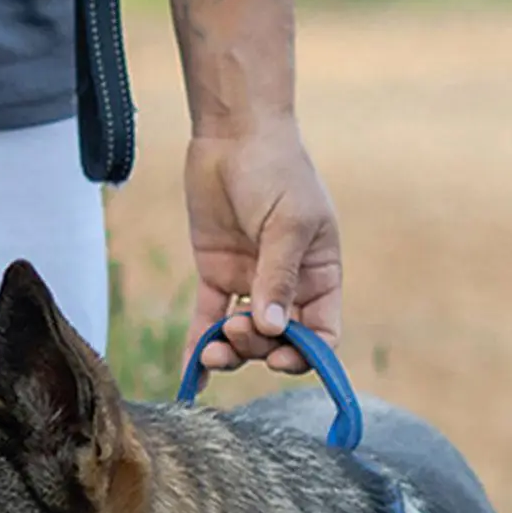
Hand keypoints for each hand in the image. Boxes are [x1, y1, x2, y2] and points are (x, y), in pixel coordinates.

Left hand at [181, 120, 341, 380]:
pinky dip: (198, 347)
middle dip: (257, 348)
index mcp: (319, 275)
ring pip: (242, 338)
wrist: (234, 135)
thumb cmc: (276, 170)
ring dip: (228, 353)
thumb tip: (272, 330)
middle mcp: (287, 286)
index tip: (280, 357)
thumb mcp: (287, 223)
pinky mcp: (216, 277)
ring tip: (211, 350)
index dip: (305, 355)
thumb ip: (278, 277)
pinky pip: (207, 321)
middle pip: (276, 342)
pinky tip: (190, 377)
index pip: (321, 332)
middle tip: (236, 330)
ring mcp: (250, 283)